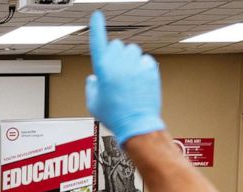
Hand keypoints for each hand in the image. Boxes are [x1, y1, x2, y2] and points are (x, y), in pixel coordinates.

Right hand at [85, 10, 164, 144]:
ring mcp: (136, 65)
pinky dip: (142, 67)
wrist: (137, 124)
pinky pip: (146, 59)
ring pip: (133, 50)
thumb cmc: (115, 116)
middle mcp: (119, 64)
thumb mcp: (93, 104)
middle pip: (117, 44)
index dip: (96, 27)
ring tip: (129, 78)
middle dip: (116, 54)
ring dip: (130, 59)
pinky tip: (139, 81)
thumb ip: (91, 87)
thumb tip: (94, 79)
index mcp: (103, 70)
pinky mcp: (150, 68)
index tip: (97, 16)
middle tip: (117, 70)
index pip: (98, 42)